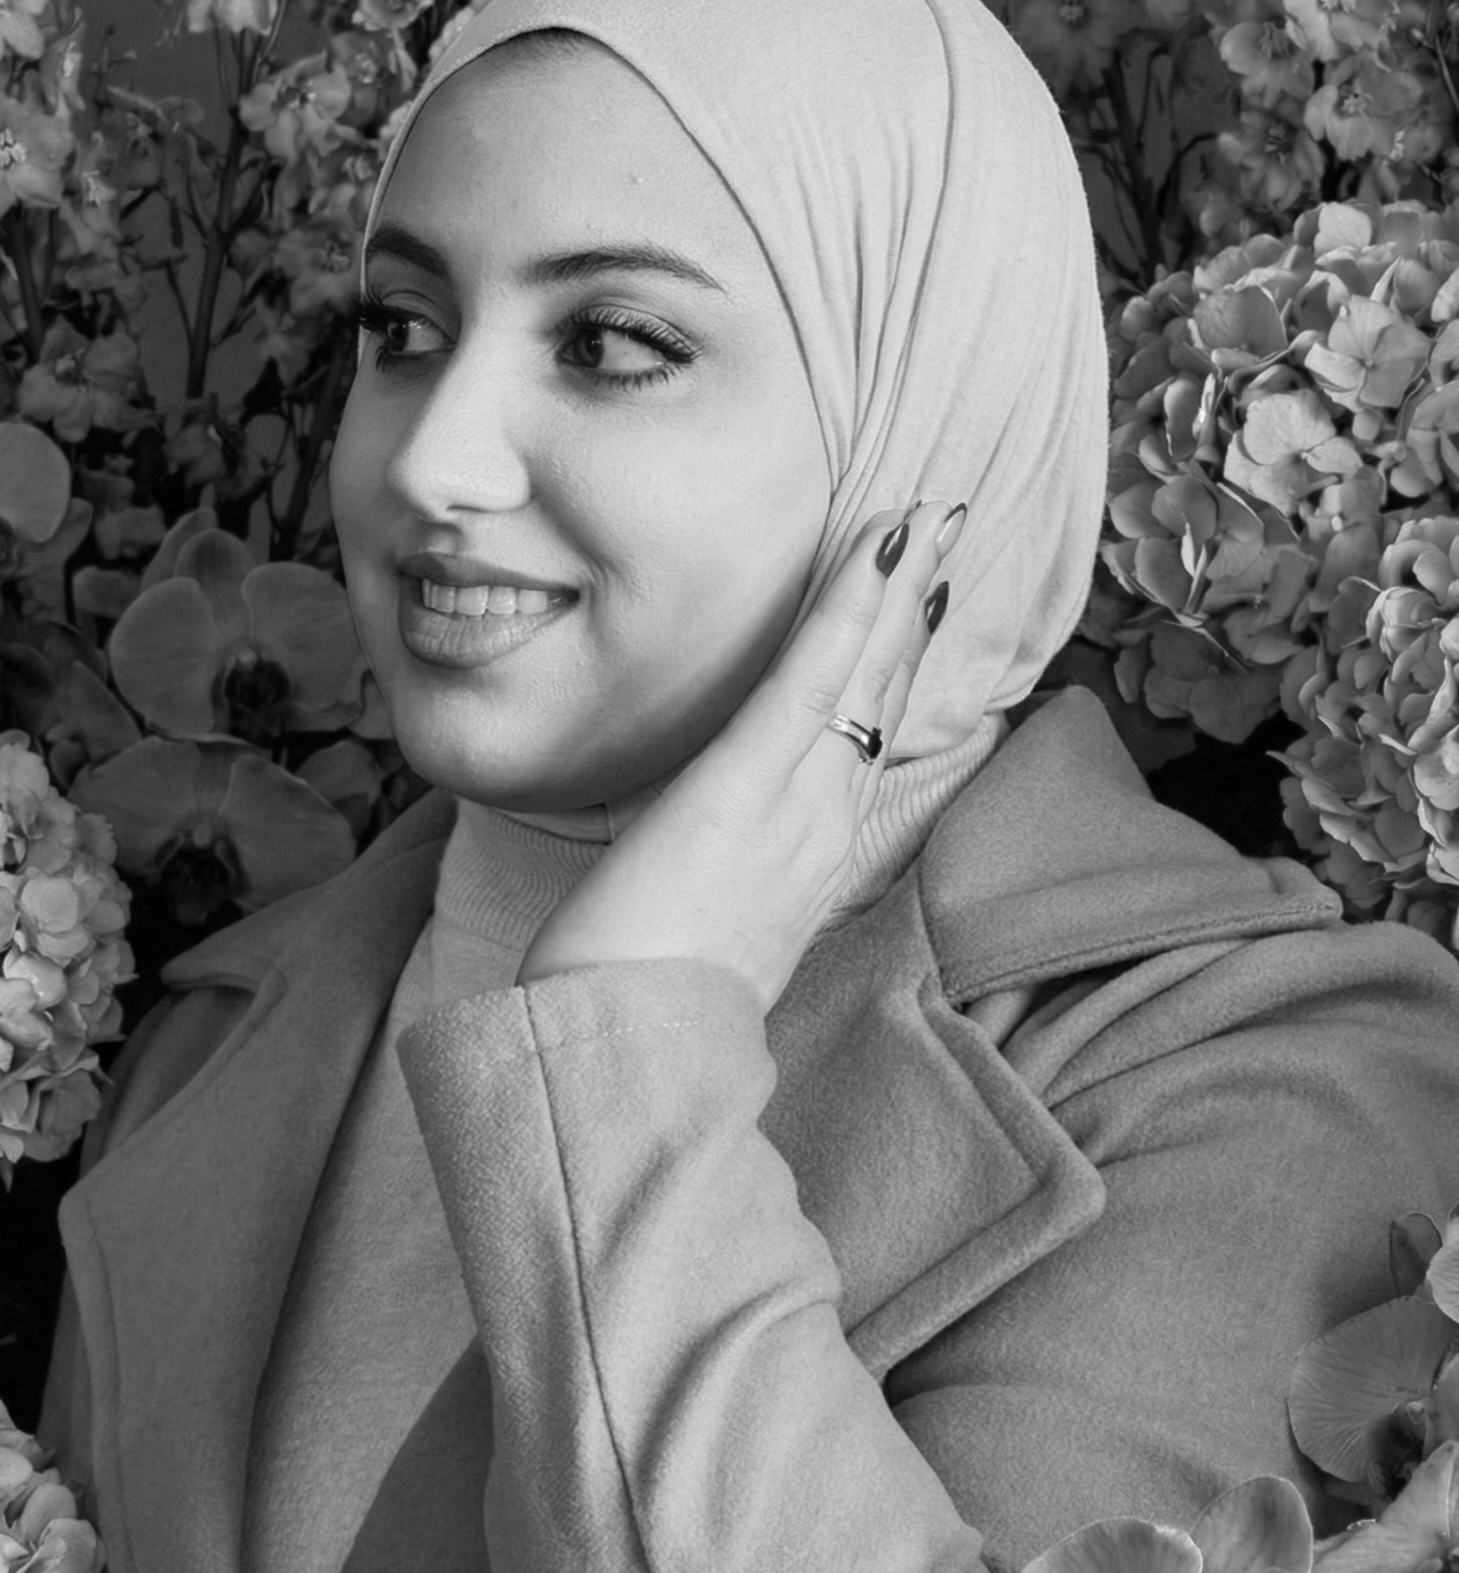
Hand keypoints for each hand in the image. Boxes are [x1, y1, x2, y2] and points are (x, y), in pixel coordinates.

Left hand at [515, 498, 965, 1013]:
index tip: (925, 598)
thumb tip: (727, 857)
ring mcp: (788, 806)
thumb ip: (734, 885)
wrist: (624, 1058)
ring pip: (861, 677)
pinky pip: (807, 685)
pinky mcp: (739, 791)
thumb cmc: (643, 1005)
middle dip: (917, 606)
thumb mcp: (707, 934)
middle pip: (882, 695)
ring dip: (897, 588)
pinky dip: (845, 615)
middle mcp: (819, 824)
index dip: (898, 661)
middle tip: (949, 525)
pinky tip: (872, 555)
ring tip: (930, 515)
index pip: (866, 736)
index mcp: (811, 854)